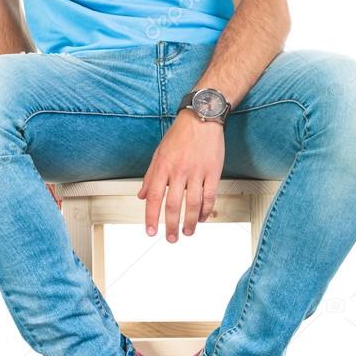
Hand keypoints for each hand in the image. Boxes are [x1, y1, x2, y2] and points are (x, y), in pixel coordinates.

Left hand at [137, 110, 224, 241]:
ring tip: (188, 232)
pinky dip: (206, 211)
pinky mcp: (213, 172)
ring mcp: (197, 172)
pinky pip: (210, 196)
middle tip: (171, 238)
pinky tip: (203, 218)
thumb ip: (150, 176)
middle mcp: (179, 171)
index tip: (150, 231)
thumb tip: (141, 196)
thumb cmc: (180, 134)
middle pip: (173, 205)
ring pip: (193, 204)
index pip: (154, 197)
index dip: (151, 217)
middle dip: (171, 226)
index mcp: (163, 166)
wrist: (202, 117)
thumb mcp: (159, 153)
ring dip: (190, 223)